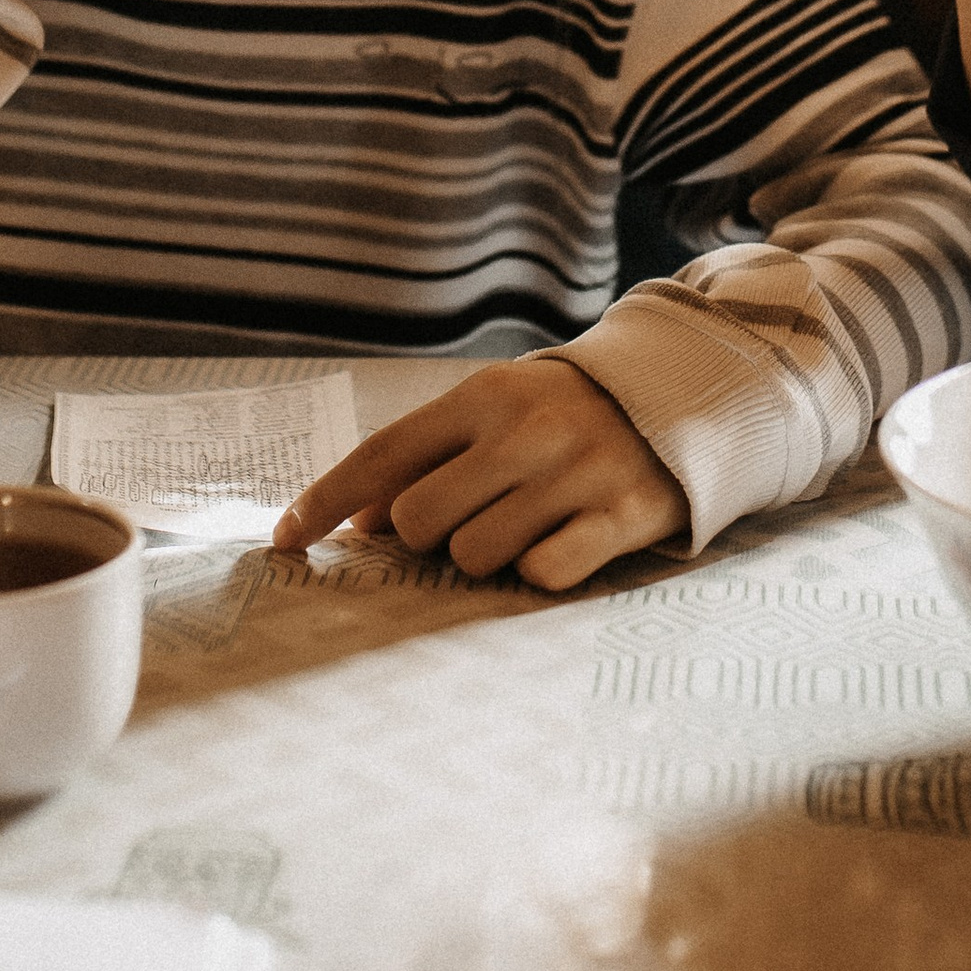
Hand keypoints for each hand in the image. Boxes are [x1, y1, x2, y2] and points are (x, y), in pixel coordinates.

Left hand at [270, 360, 684, 591]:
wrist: (687, 396)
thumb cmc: (564, 416)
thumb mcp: (496, 413)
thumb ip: (428, 456)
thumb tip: (355, 518)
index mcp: (484, 397)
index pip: (383, 453)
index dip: (324, 499)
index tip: (284, 541)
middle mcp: (526, 430)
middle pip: (420, 519)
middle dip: (426, 537)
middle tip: (467, 519)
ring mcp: (575, 472)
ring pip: (475, 555)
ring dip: (487, 555)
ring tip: (525, 526)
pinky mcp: (622, 515)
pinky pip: (543, 574)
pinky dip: (540, 571)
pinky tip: (562, 543)